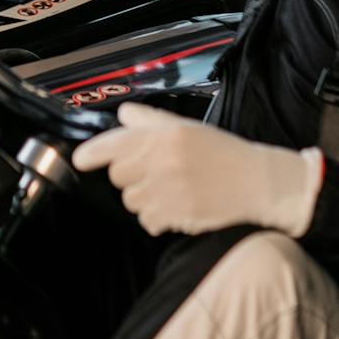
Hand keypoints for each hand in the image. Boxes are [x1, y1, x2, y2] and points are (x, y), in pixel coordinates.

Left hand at [72, 102, 321, 238]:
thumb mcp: (187, 128)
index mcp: (164, 135)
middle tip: (153, 174)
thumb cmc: (221, 152)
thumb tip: (121, 117)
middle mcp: (163, 160)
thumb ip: (150, 120)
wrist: (258, 182)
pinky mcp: (177, 215)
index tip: (80, 160)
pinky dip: (156, 218)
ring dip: (144, 199)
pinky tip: (175, 207)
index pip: (116, 143)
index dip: (92, 153)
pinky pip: (148, 221)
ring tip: (169, 191)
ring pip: (131, 200)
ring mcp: (169, 190)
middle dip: (130, 176)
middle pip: (118, 175)